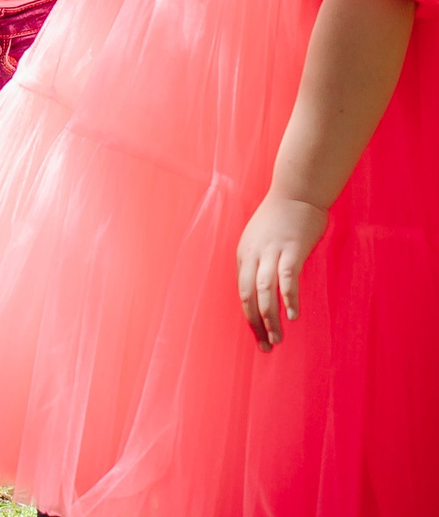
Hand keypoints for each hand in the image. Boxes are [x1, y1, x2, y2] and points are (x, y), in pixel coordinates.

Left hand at [236, 190, 327, 348]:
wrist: (297, 192)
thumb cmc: (282, 217)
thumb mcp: (262, 240)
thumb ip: (262, 261)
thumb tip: (267, 287)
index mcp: (245, 254)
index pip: (242, 292)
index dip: (250, 316)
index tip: (258, 336)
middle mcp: (253, 254)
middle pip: (247, 295)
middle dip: (255, 324)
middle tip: (266, 347)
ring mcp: (271, 252)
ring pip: (264, 291)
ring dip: (269, 318)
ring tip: (277, 339)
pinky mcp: (292, 249)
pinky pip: (287, 278)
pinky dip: (288, 298)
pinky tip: (293, 315)